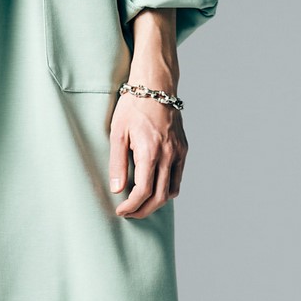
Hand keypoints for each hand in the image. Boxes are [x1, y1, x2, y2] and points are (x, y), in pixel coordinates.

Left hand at [108, 88, 187, 218]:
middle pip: (159, 197)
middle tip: (129, 214)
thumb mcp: (117, 132)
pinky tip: (155, 189)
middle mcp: (168, 155)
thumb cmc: (133, 106)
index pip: (142, 191)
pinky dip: (168, 189)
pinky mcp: (183, 149)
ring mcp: (179, 153)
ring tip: (141, 204)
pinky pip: (178, 177)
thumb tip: (117, 189)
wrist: (156, 86)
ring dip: (157, 203)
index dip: (131, 206)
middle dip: (143, 210)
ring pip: (172, 190)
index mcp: (150, 152)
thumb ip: (117, 163)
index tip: (121, 211)